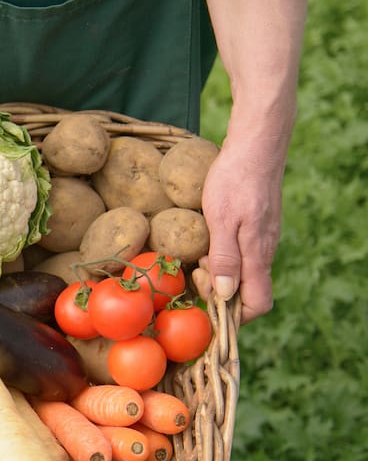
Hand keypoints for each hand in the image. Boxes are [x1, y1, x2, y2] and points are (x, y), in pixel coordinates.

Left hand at [198, 131, 285, 322]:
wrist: (255, 145)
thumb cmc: (235, 179)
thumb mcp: (221, 219)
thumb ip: (225, 259)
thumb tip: (225, 295)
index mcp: (258, 255)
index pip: (258, 305)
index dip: (233, 314)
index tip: (207, 300)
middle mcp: (265, 252)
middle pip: (247, 293)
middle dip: (218, 291)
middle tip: (197, 268)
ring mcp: (263, 239)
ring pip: (242, 273)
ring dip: (218, 273)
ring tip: (200, 252)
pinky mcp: (257, 228)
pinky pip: (241, 255)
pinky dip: (222, 256)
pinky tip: (206, 240)